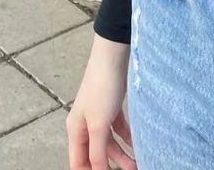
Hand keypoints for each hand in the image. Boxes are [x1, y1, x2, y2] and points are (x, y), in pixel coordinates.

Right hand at [66, 33, 136, 169]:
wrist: (114, 55)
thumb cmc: (102, 86)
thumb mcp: (98, 124)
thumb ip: (98, 151)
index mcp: (75, 130)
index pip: (79, 163)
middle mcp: (85, 123)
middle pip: (95, 154)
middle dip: (110, 166)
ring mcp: (99, 114)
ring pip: (109, 143)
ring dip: (122, 155)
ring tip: (137, 164)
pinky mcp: (112, 105)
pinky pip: (119, 129)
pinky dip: (127, 138)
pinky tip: (138, 144)